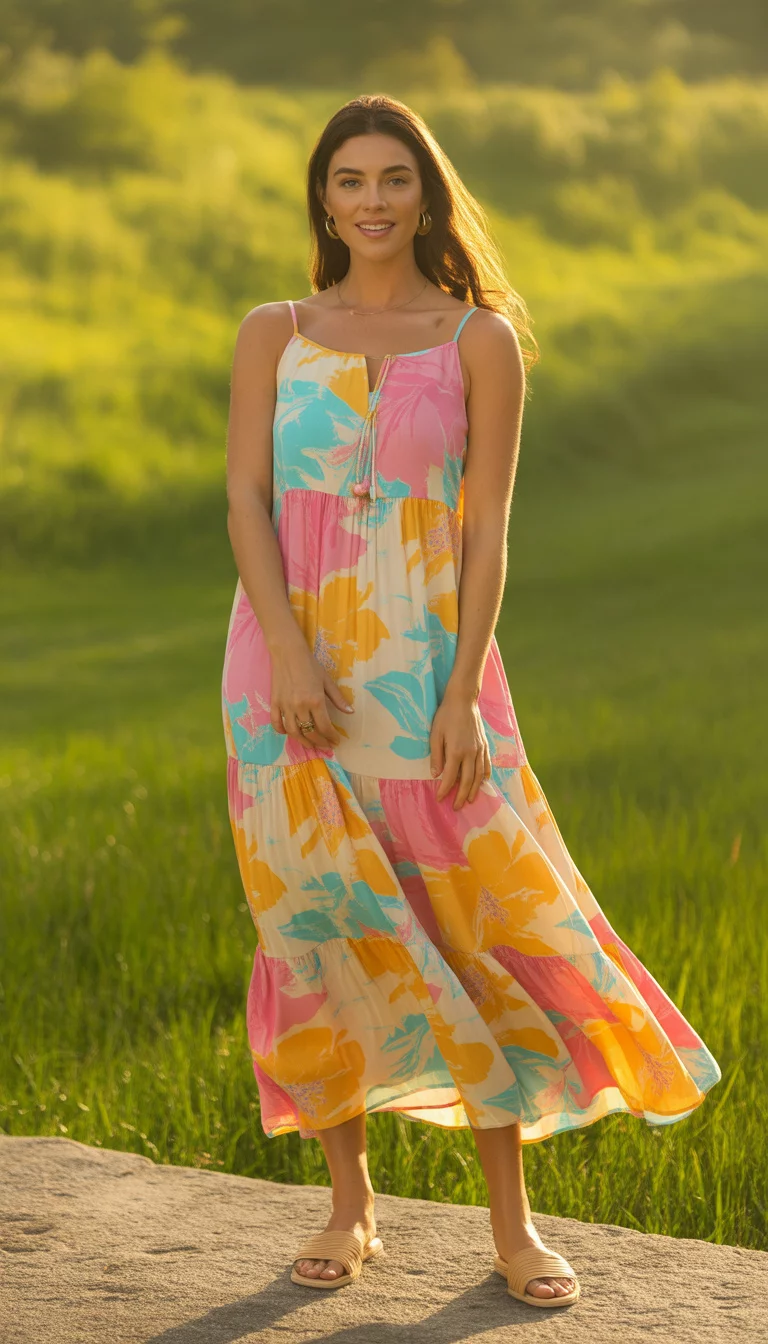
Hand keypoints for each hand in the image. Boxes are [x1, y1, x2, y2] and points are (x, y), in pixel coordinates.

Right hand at [269, 635, 352, 749]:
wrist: (288, 653)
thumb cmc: (310, 665)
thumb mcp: (327, 680)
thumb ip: (338, 698)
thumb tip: (350, 712)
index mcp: (315, 701)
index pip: (325, 726)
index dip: (331, 737)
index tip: (336, 741)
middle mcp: (300, 706)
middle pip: (310, 732)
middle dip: (320, 742)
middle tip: (326, 746)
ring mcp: (285, 706)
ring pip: (293, 732)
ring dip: (303, 741)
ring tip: (311, 744)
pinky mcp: (274, 703)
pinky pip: (277, 723)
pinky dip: (282, 731)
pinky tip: (290, 733)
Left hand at [429, 688, 490, 809]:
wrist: (463, 700)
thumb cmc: (446, 716)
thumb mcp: (435, 734)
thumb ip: (436, 755)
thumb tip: (435, 775)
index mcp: (456, 751)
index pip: (449, 777)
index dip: (444, 790)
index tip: (440, 799)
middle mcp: (470, 753)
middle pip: (467, 781)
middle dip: (461, 796)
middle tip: (457, 807)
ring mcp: (480, 750)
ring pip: (479, 776)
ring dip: (475, 790)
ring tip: (471, 800)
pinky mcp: (485, 745)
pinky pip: (486, 764)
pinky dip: (485, 776)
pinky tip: (483, 782)